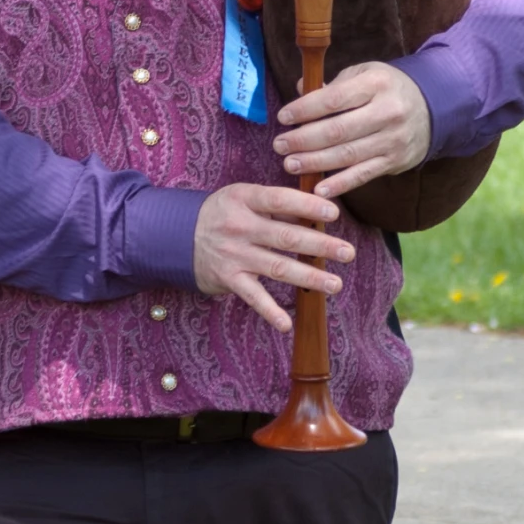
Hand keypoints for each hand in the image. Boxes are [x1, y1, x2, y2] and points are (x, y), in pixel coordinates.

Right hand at [193, 181, 354, 332]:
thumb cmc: (222, 214)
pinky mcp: (228, 279)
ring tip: (335, 285)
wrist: (176, 236)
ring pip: (278, 267)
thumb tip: (318, 211)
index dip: (307, 206)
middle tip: (348, 252)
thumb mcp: (243, 198)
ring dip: (309, 277)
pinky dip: (269, 312)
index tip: (334, 213)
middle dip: (321, 245)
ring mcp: (234, 254)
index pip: (280, 199)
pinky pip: (253, 297)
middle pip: (286, 236)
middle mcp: (240, 226)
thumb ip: (276, 204)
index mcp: (245, 199)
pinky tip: (286, 324)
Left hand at [274, 60, 430, 197]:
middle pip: (338, 130)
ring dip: (314, 163)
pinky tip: (318, 189)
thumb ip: (333, 84)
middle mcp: (387, 112)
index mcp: (376, 83)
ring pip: (347, 155)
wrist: (434, 109)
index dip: (304, 110)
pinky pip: (362, 175)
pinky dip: (340, 184)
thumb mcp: (365, 75)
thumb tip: (298, 90)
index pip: (333, 99)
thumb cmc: (387, 89)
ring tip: (290, 164)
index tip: (283, 117)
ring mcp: (392, 140)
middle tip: (279, 146)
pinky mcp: (394, 162)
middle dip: (303, 140)